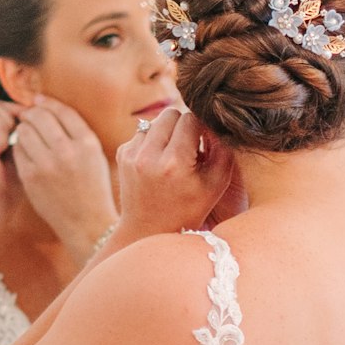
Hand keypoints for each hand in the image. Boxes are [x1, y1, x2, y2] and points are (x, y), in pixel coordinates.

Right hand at [0, 98, 23, 222]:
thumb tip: (29, 110)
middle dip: (9, 119)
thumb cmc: (8, 187)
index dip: (12, 113)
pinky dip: (1, 139)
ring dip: (5, 130)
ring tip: (0, 152)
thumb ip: (17, 132)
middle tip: (8, 144)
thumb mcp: (15, 153)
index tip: (27, 124)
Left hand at [8, 95, 117, 255]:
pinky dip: (19, 146)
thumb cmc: (92, 188)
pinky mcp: (31, 177)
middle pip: (40, 116)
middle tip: (28, 115)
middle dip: (32, 112)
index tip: (39, 100)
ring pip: (25, 131)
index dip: (48, 102)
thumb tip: (49, 106)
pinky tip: (25, 150)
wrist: (87, 224)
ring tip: (27, 133)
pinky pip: (18, 149)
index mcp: (87, 144)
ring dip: (24, 128)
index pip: (62, 111)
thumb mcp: (95, 156)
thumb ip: (77, 132)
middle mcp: (67, 152)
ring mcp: (47, 165)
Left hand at [114, 105, 238, 242]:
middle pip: (171, 114)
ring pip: (156, 121)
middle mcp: (149, 155)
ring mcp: (132, 154)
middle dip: (183, 126)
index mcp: (174, 163)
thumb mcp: (216, 185)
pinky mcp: (122, 153)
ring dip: (167, 133)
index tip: (204, 143)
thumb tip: (217, 123)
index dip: (201, 128)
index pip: (191, 119)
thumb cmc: (189, 210)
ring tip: (173, 157)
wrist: (148, 230)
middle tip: (189, 147)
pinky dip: (153, 142)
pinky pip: (143, 132)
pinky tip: (158, 163)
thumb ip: (222, 150)